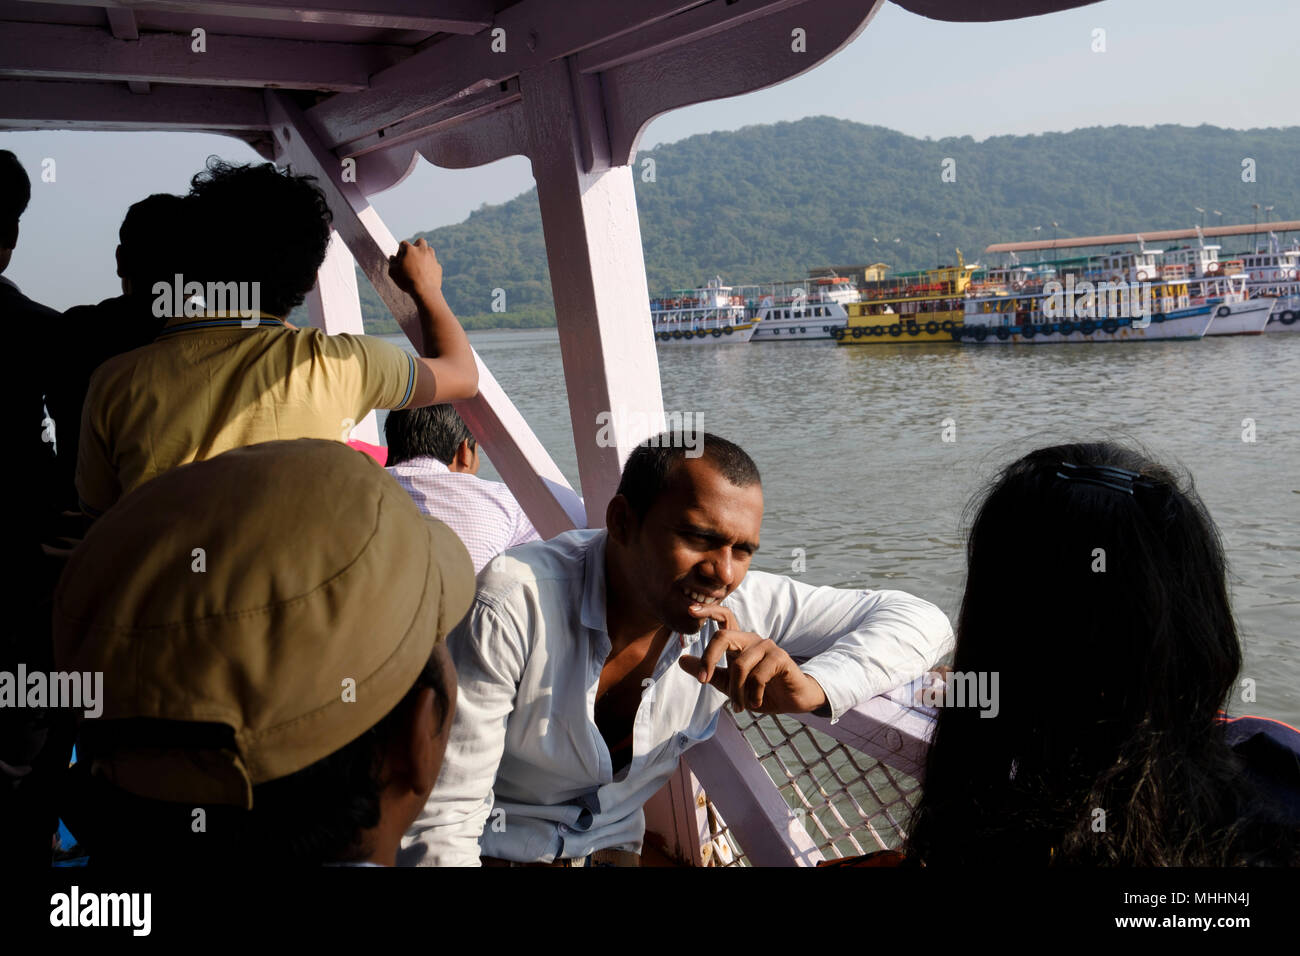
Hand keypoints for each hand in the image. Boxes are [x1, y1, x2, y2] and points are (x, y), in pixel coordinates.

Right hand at [389, 239, 443, 297]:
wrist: (425, 291)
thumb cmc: (407, 281)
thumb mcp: (393, 272)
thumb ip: (392, 263)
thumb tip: (393, 258)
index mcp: (410, 249)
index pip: (403, 244)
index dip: (400, 251)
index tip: (400, 260)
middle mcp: (422, 250)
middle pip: (420, 241)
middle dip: (415, 246)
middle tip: (412, 256)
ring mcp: (432, 258)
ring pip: (429, 250)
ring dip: (424, 254)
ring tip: (419, 264)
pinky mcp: (438, 267)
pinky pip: (434, 263)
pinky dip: (430, 266)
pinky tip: (426, 274)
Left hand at [677, 604, 827, 714]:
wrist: (792, 701)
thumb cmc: (761, 690)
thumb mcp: (729, 684)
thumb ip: (708, 672)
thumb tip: (682, 660)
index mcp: (739, 643)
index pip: (724, 617)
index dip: (708, 610)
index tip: (690, 610)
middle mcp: (752, 639)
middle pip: (723, 637)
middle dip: (709, 659)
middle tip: (703, 680)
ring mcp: (767, 646)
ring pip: (739, 665)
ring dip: (736, 692)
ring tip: (740, 706)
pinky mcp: (780, 657)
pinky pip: (757, 676)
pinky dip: (753, 695)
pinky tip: (755, 703)